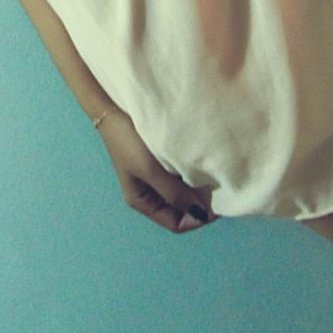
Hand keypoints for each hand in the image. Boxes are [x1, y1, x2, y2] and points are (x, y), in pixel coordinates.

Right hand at [94, 108, 215, 233]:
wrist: (114, 109)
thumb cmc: (129, 143)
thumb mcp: (150, 171)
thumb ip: (174, 193)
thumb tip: (201, 214)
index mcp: (143, 202)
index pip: (176, 224)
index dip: (197, 219)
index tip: (217, 205)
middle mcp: (150, 194)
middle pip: (180, 210)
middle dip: (199, 204)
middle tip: (218, 190)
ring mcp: (155, 178)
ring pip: (182, 194)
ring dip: (197, 190)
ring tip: (213, 178)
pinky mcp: (160, 163)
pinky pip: (181, 177)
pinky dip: (192, 176)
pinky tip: (202, 165)